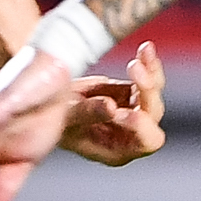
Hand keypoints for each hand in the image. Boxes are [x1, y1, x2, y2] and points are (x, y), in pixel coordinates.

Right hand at [60, 41, 166, 166]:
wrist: (47, 104)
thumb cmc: (55, 120)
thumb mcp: (67, 119)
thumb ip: (89, 113)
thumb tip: (111, 107)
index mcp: (118, 150)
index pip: (145, 141)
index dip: (140, 125)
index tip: (121, 107)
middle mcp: (131, 134)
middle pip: (153, 114)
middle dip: (147, 90)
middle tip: (132, 69)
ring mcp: (133, 112)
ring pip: (153, 93)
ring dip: (150, 72)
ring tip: (143, 53)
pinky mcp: (130, 94)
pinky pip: (147, 78)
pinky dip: (147, 63)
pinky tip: (144, 50)